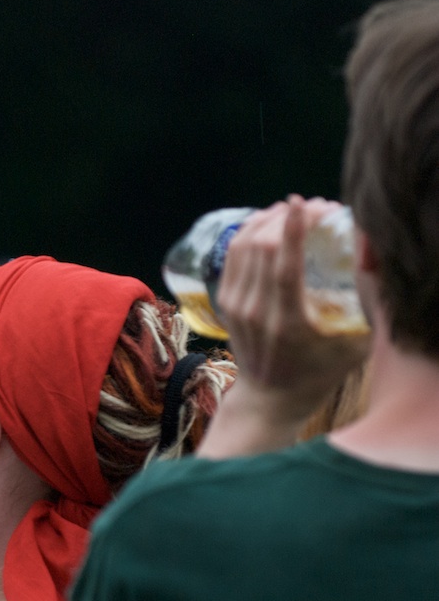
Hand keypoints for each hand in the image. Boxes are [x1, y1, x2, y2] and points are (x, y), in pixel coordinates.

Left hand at [215, 196, 369, 425]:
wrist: (269, 398)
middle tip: (317, 207)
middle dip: (289, 218)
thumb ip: (367, 303)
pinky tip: (269, 222)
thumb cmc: (319, 372)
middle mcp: (255, 310)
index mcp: (287, 321)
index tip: (307, 203)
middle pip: (263, 247)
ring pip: (243, 246)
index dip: (294, 228)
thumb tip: (373, 255)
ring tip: (294, 209)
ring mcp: (235, 305)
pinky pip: (233, 255)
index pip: (284, 263)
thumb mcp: (354, 344)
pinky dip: (249, 232)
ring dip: (268, 220)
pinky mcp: (225, 301)